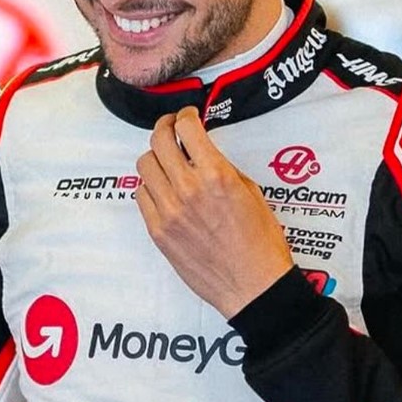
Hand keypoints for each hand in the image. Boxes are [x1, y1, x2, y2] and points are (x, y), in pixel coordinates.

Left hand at [135, 107, 293, 318]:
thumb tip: (203, 152)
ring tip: (166, 161)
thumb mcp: (251, 193)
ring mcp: (169, 211)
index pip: (186, 128)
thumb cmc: (260, 243)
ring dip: (155, 158)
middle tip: (170, 128)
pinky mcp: (158, 231)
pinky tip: (163, 190)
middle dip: (164, 127)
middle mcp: (188, 189)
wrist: (252, 285)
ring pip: (144, 166)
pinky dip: (150, 187)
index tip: (186, 116)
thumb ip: (222, 168)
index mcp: (216, 175)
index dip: (184, 116)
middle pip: (157, 141)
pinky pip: (141, 196)